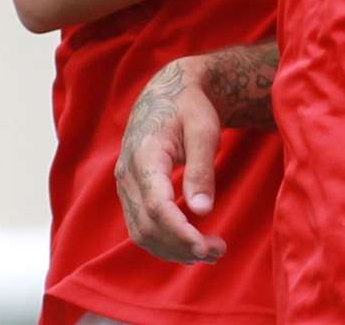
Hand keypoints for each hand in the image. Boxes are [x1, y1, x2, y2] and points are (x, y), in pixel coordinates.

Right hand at [115, 58, 225, 264]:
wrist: (169, 91)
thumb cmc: (190, 107)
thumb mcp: (203, 129)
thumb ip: (201, 169)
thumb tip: (201, 211)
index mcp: (144, 156)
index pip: (156, 207)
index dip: (179, 233)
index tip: (205, 247)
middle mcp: (127, 174)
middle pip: (147, 226)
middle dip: (181, 246)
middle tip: (219, 251)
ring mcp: (125, 185)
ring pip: (141, 233)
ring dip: (173, 250)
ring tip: (210, 253)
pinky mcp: (131, 192)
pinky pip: (141, 226)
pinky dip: (164, 242)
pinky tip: (191, 244)